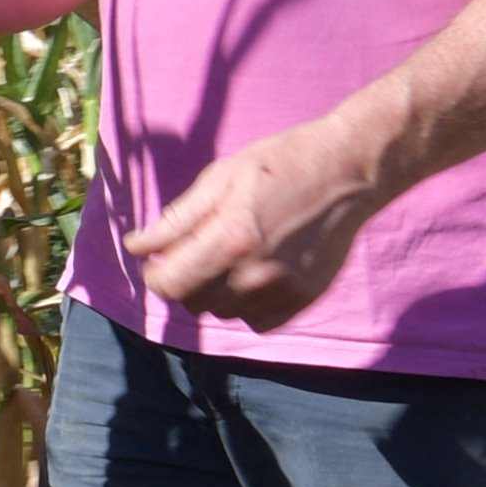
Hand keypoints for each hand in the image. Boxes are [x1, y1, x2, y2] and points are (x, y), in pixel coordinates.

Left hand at [128, 119, 381, 327]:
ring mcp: (283, 291)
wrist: (348, 170)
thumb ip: (176, 221)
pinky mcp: (304, 300)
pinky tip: (257, 271)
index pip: (169, 286)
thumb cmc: (280, 164)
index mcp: (229, 239)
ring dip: (217, 292)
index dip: (156, 274)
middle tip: (198, 250)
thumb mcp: (221, 179)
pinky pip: (257, 322)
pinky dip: (248, 304)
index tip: (159, 259)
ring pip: (224, 313)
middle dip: (185, 280)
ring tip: (233, 255)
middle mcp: (255, 274)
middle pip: (193, 303)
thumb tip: (137, 247)